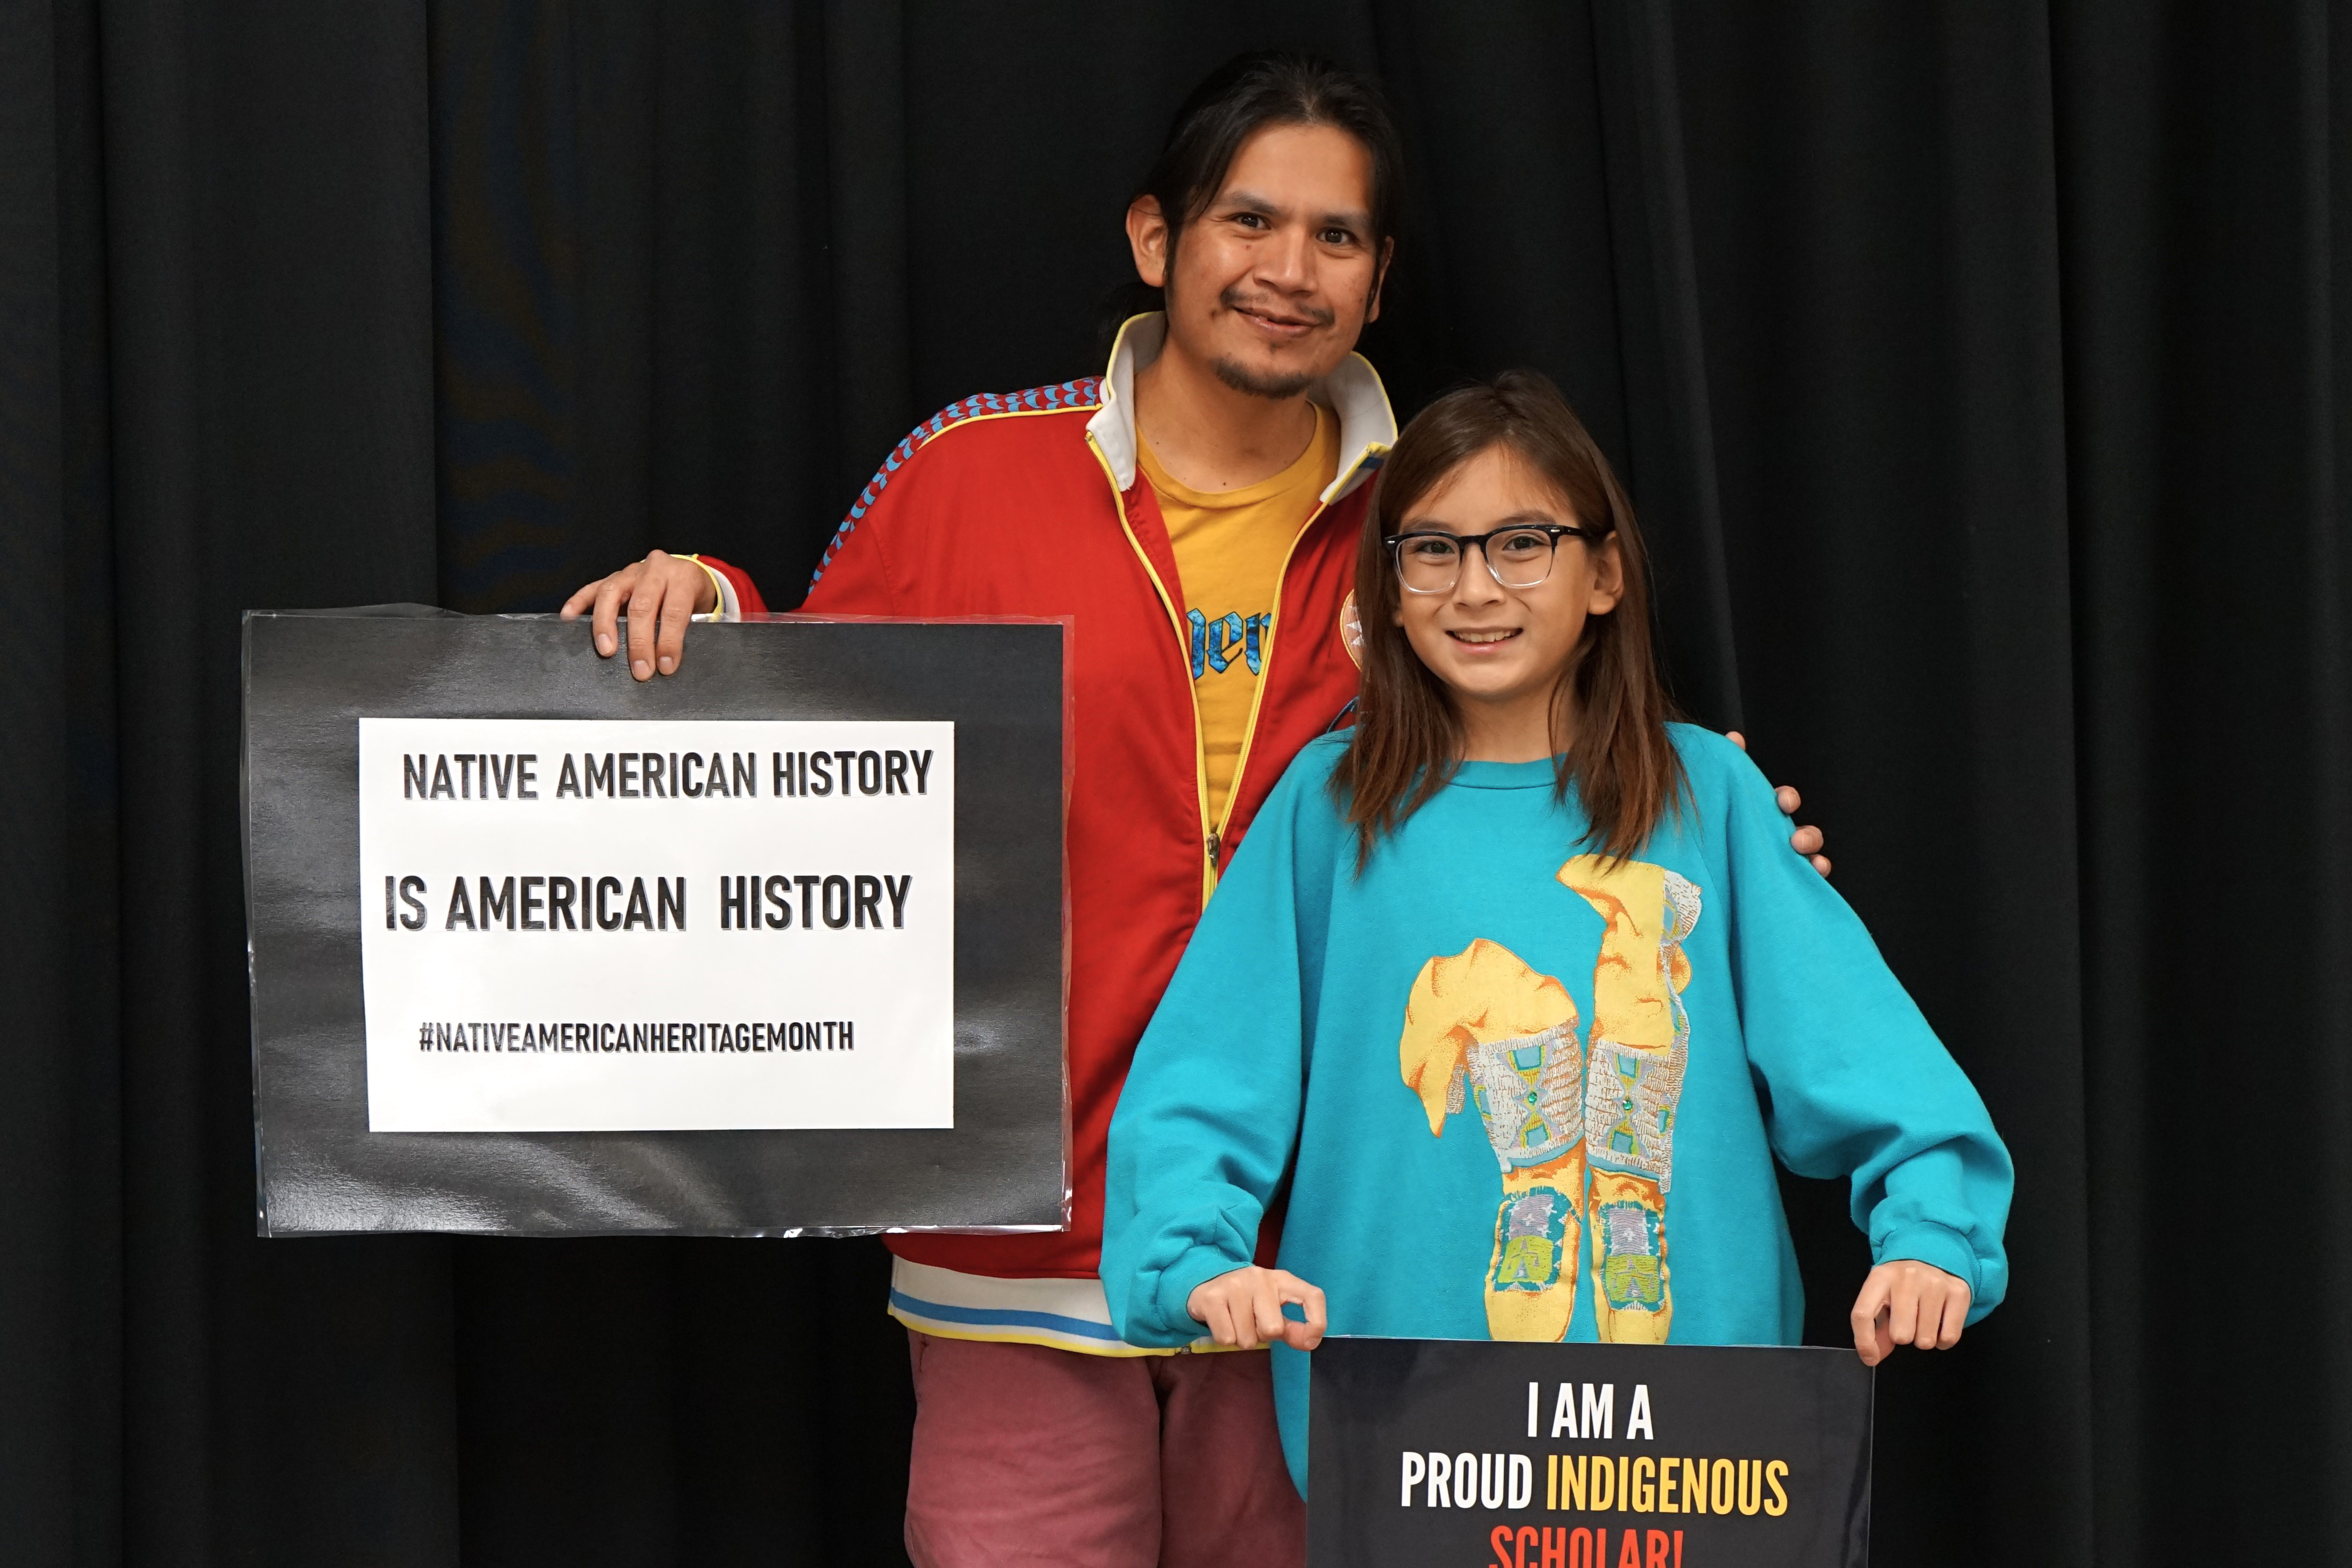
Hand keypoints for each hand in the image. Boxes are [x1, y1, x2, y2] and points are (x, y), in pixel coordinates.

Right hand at [560, 549, 714, 680]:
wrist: (686, 574)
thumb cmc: (692, 598)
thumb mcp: (699, 611)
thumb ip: (685, 631)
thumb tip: (668, 665)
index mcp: (682, 578)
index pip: (674, 610)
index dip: (669, 640)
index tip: (666, 666)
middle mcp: (655, 570)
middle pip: (642, 605)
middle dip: (639, 641)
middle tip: (640, 669)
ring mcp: (631, 572)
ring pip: (612, 593)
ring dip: (607, 624)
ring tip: (606, 650)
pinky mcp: (613, 577)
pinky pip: (592, 588)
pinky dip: (578, 602)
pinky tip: (569, 617)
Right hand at [1186, 1266, 1326, 1351]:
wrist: (1207, 1284)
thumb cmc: (1248, 1302)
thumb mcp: (1273, 1310)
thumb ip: (1292, 1328)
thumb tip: (1309, 1342)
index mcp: (1282, 1280)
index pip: (1313, 1296)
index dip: (1317, 1321)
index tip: (1309, 1341)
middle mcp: (1260, 1277)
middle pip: (1273, 1329)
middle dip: (1262, 1336)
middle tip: (1252, 1323)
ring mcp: (1235, 1284)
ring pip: (1247, 1339)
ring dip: (1241, 1339)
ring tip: (1235, 1321)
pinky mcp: (1212, 1297)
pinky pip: (1226, 1339)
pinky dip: (1224, 1339)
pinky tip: (1222, 1321)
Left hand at [1726, 732, 1829, 875]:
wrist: (1700, 872)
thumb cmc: (1718, 826)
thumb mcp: (1724, 798)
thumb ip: (1732, 766)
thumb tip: (1735, 737)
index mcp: (1765, 815)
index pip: (1785, 802)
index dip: (1788, 799)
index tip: (1783, 802)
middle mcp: (1780, 838)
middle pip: (1807, 834)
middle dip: (1808, 836)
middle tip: (1796, 841)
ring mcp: (1786, 863)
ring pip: (1812, 860)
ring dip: (1816, 860)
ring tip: (1812, 864)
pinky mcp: (1783, 884)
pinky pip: (1805, 884)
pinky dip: (1814, 880)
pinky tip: (1813, 880)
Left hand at [1849, 1260, 1969, 1365]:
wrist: (1936, 1255)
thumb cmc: (1903, 1283)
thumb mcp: (1883, 1296)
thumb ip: (1875, 1328)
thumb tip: (1873, 1356)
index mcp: (1881, 1277)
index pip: (1863, 1314)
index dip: (1864, 1342)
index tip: (1870, 1357)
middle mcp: (1907, 1277)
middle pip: (1900, 1335)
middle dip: (1903, 1337)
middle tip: (1907, 1322)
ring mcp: (1935, 1283)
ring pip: (1925, 1340)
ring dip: (1923, 1338)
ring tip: (1924, 1320)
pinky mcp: (1959, 1292)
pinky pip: (1949, 1337)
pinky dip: (1943, 1341)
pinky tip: (1940, 1325)